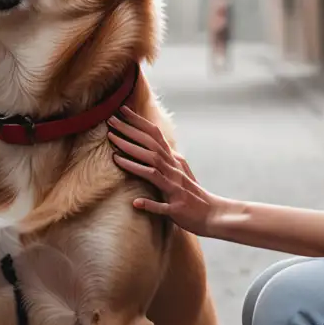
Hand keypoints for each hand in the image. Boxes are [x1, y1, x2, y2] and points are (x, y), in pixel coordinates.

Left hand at [107, 106, 221, 236]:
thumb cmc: (192, 193)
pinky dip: (150, 204)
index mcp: (174, 161)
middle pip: (151, 149)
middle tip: (111, 122)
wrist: (212, 214)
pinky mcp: (177, 208)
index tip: (121, 110)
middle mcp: (175, 171)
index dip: (138, 122)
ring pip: (153, 172)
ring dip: (134, 164)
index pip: (156, 136)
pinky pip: (162, 206)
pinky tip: (136, 202)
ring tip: (113, 155)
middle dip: (130, 135)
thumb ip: (167, 156)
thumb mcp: (180, 170)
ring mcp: (176, 189)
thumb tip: (157, 141)